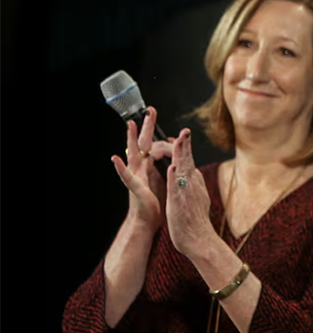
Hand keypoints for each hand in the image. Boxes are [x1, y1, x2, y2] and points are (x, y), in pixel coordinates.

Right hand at [110, 106, 173, 232]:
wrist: (148, 222)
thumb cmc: (156, 202)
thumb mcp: (165, 181)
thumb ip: (167, 166)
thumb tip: (176, 154)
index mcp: (150, 166)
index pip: (156, 145)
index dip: (161, 133)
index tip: (166, 123)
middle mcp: (141, 168)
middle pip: (144, 143)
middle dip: (147, 127)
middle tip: (150, 110)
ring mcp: (136, 177)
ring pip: (133, 154)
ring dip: (130, 139)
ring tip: (130, 125)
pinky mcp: (135, 188)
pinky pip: (127, 176)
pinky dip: (120, 168)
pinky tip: (115, 159)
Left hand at [165, 128, 214, 257]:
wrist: (199, 239)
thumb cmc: (196, 221)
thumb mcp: (197, 197)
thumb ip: (194, 184)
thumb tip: (195, 174)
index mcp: (194, 183)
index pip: (188, 161)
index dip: (183, 148)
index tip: (180, 138)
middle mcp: (192, 185)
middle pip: (188, 161)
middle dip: (186, 144)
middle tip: (185, 131)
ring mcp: (186, 193)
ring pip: (184, 170)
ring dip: (182, 155)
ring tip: (180, 140)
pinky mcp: (179, 202)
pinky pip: (176, 188)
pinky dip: (174, 177)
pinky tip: (172, 168)